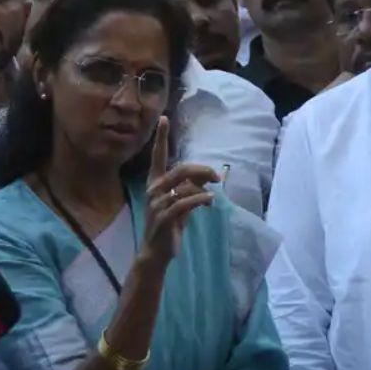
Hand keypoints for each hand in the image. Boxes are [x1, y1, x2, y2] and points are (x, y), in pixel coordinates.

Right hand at [142, 116, 218, 263]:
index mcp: (156, 183)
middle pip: (180, 169)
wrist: (158, 251)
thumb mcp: (183, 203)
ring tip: (212, 195)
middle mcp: (153, 190)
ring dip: (203, 189)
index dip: (161, 138)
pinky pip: (184, 202)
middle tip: (217, 177)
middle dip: (201, 170)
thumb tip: (211, 178)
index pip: (158, 156)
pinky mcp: (163, 217)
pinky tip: (209, 200)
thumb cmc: (170, 225)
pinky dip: (200, 199)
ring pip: (184, 186)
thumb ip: (193, 188)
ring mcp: (156, 204)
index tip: (164, 118)